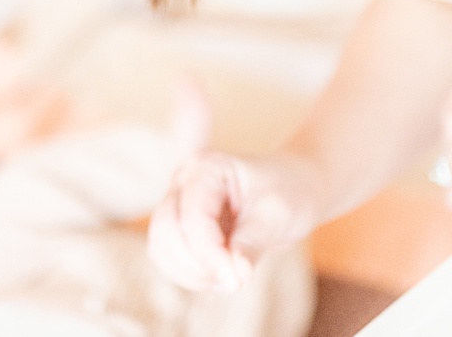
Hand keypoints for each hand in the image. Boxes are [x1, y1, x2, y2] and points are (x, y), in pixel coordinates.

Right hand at [149, 149, 324, 292]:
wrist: (292, 189)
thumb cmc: (288, 194)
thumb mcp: (277, 216)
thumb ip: (251, 243)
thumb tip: (235, 275)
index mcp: (206, 168)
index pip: (193, 218)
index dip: (209, 254)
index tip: (236, 282)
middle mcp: (183, 181)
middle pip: (164, 230)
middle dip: (196, 264)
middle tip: (234, 280)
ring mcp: (177, 202)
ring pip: (160, 246)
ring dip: (190, 273)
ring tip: (229, 277)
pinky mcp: (178, 225)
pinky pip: (167, 257)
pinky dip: (188, 275)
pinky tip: (218, 276)